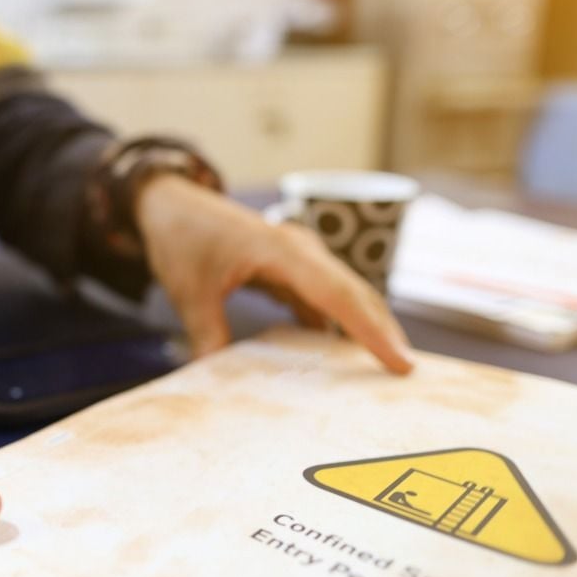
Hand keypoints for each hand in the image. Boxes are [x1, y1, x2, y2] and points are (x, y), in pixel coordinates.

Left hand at [135, 175, 413, 372]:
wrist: (169, 202)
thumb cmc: (182, 236)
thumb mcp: (189, 290)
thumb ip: (207, 332)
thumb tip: (218, 374)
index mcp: (282, 250)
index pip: (339, 294)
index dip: (371, 330)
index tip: (400, 361)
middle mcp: (299, 250)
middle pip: (354, 293)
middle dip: (382, 331)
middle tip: (407, 373)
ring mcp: (297, 257)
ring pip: (341, 295)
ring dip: (362, 326)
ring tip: (383, 368)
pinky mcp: (288, 267)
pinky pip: (320, 298)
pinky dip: (333, 323)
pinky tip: (338, 353)